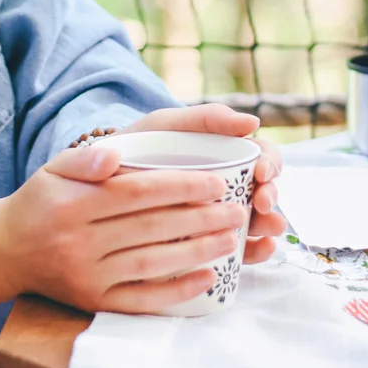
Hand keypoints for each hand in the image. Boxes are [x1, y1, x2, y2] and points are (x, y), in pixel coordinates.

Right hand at [0, 144, 247, 312]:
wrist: (7, 252)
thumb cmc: (41, 202)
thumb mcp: (53, 168)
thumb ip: (84, 158)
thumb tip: (114, 155)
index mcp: (74, 203)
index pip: (138, 192)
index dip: (181, 187)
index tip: (218, 183)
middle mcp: (78, 241)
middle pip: (151, 228)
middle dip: (201, 218)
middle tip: (238, 210)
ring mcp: (86, 276)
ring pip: (151, 263)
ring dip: (197, 252)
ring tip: (233, 240)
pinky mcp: (93, 303)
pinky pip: (139, 300)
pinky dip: (175, 292)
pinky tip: (206, 278)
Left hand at [122, 103, 285, 263]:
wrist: (96, 183)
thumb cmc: (138, 146)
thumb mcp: (168, 125)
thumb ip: (206, 118)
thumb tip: (253, 121)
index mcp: (224, 153)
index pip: (262, 155)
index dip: (270, 162)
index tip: (261, 171)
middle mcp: (228, 185)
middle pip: (264, 189)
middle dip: (270, 196)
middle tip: (261, 203)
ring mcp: (218, 215)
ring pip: (256, 220)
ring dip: (269, 224)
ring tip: (268, 232)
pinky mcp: (206, 242)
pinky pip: (238, 249)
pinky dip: (256, 250)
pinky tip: (260, 249)